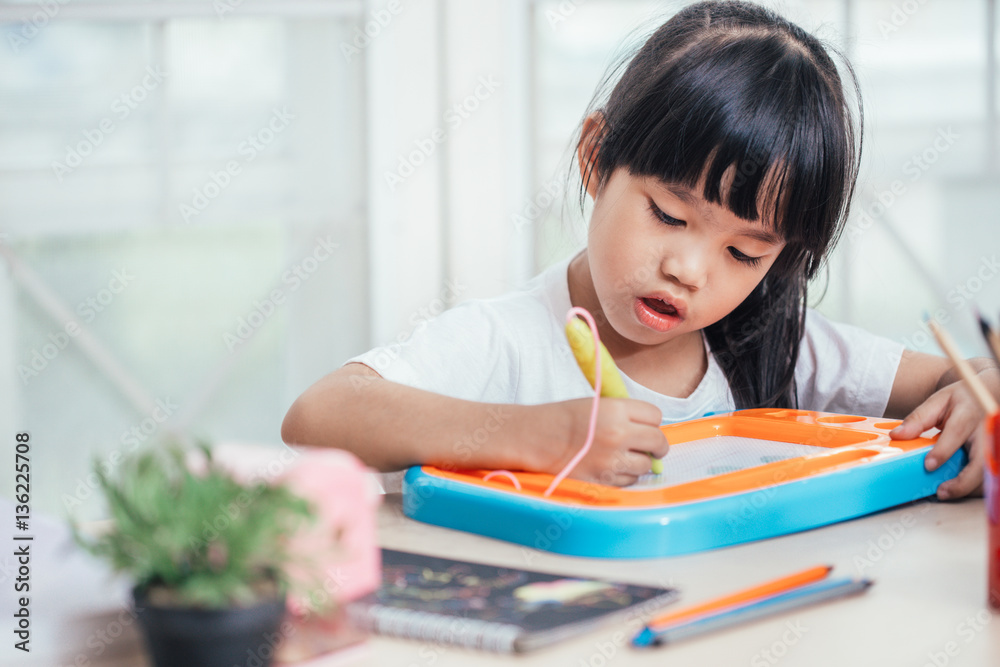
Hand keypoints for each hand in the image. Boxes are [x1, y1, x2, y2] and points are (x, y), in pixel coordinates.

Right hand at [547, 397, 669, 485]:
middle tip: (651, 446)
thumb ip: (624, 414)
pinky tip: (610, 467)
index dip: (651, 421)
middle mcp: (618, 435)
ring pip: (646, 465)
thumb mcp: (596, 405)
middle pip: (658, 441)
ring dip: (640, 462)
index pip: (655, 415)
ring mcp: (611, 461)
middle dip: (656, 444)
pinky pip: (630, 481)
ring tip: (623, 456)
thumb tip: (652, 430)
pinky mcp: (604, 481)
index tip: (645, 425)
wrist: (533, 438)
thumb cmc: (562, 419)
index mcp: (616, 410)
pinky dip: (625, 476)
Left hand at [889, 379, 987, 499]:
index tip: (928, 465)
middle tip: (942, 491)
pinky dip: (975, 485)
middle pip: (981, 461)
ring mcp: (994, 445)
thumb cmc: (963, 399)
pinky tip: (959, 487)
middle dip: (963, 481)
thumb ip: (919, 419)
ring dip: (969, 487)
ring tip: (948, 491)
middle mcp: (986, 431)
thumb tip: (897, 435)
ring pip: (987, 472)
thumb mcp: (939, 401)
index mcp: (968, 414)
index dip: (942, 451)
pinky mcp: (996, 455)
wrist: (992, 394)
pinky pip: (989, 474)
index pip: (956, 433)